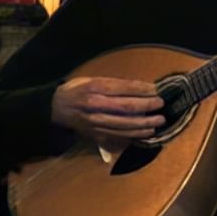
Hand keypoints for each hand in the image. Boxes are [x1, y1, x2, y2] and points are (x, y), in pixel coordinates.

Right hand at [50, 76, 164, 145]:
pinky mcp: (94, 134)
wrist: (55, 107)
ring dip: (143, 124)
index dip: (143, 89)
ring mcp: (94, 121)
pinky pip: (116, 136)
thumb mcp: (93, 80)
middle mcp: (95, 105)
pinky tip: (145, 134)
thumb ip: (115, 84)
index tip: (158, 90)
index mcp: (96, 88)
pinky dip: (132, 136)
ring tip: (158, 122)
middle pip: (126, 107)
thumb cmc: (78, 90)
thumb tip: (142, 88)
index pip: (124, 88)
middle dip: (147, 106)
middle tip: (161, 105)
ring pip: (123, 125)